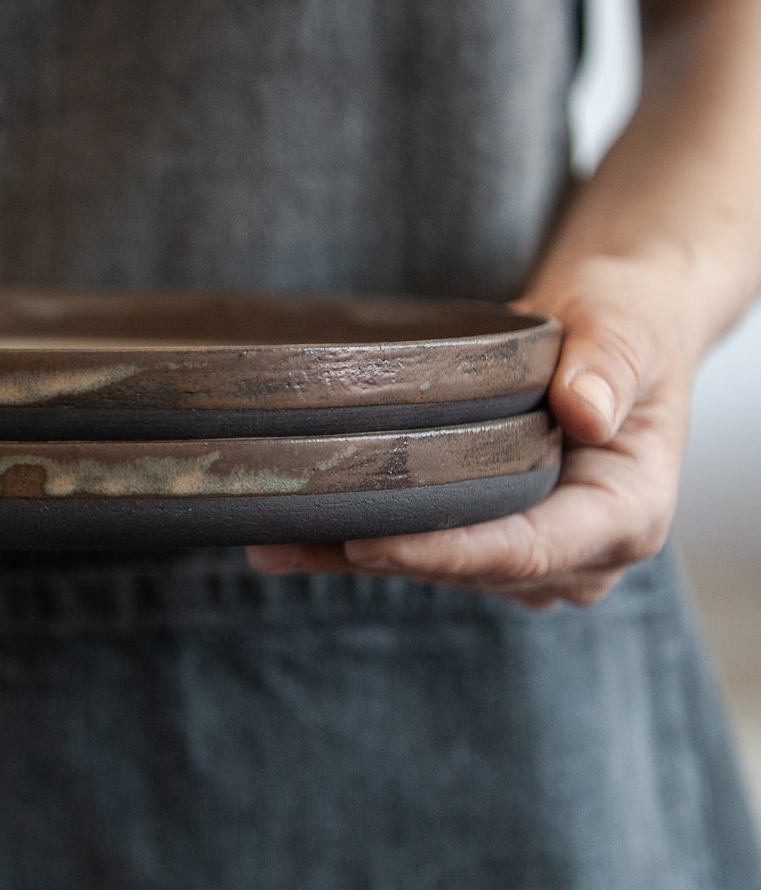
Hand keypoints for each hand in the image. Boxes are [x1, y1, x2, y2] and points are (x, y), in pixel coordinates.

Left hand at [246, 254, 701, 608]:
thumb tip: (584, 412)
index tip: (367, 544)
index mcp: (627, 515)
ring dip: (348, 557)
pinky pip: (420, 548)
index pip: (524, 549)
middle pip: (466, 569)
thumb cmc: (625, 320)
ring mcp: (533, 558)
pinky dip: (353, 544)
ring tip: (264, 540)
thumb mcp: (626, 321)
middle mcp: (580, 555)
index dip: (443, 552)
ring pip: (432, 568)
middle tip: (278, 541)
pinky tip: (284, 542)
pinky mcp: (490, 542)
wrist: (613, 333)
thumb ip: (610, 362)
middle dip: (378, 556)